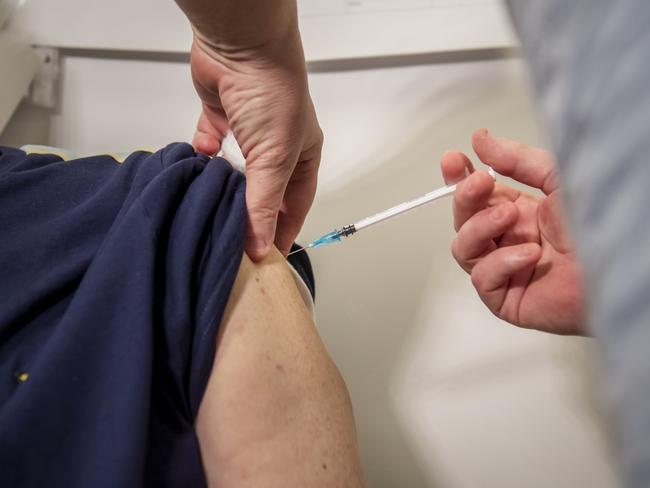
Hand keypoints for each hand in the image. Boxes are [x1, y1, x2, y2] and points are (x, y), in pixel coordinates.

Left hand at [189, 31, 321, 260]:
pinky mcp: (218, 119)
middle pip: (262, 192)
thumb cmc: (274, 96)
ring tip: (212, 211)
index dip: (283, 230)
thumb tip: (260, 248)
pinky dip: (204, 156)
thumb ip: (263, 206)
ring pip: (233, 174)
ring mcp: (246, 133)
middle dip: (249, 213)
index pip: (295, 204)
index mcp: (302, 156)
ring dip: (224, 188)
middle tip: (233, 241)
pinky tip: (200, 165)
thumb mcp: (275, 161)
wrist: (241, 48)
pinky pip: (209, 148)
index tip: (267, 257)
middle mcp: (276, 147)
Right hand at [441, 129, 584, 334]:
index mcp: (520, 213)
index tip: (453, 160)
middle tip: (480, 183)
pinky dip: (500, 263)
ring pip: (464, 249)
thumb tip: (481, 139)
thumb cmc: (602, 225)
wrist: (625, 265)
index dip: (459, 178)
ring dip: (479, 228)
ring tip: (510, 216)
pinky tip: (530, 254)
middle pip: (463, 220)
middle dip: (465, 198)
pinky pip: (482, 279)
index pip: (477, 196)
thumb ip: (517, 159)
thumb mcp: (557, 178)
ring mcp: (507, 271)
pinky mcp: (508, 300)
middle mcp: (509, 241)